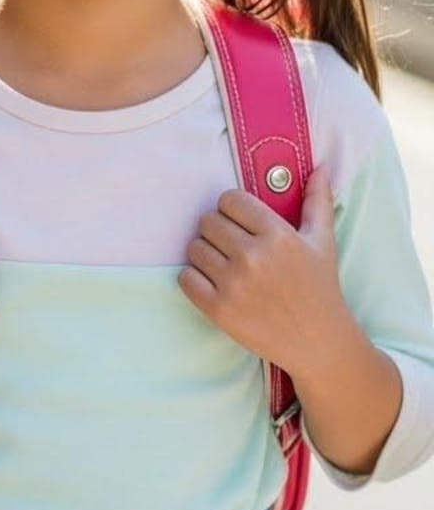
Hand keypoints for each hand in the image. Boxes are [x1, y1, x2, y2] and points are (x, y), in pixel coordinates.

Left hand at [177, 167, 355, 379]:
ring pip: (194, 247)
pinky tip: (214, 283)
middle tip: (233, 245)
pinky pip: (185, 277)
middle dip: (218, 230)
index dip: (233, 209)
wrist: (318, 342)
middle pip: (207, 221)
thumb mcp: (323, 241)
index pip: (229, 199)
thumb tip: (320, 167)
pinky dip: (194, 278)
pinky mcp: (218, 310)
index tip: (241, 222)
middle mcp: (253, 256)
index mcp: (277, 234)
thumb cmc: (320, 288)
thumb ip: (317, 201)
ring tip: (225, 265)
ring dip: (205, 253)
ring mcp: (233, 284)